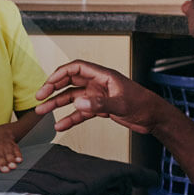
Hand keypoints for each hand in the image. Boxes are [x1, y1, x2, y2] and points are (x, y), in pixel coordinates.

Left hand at [0, 125, 22, 172]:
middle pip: (0, 157)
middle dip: (3, 164)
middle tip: (5, 170)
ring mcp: (5, 147)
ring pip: (9, 154)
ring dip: (11, 161)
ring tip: (13, 167)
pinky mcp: (13, 146)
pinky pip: (16, 150)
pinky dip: (18, 155)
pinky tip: (19, 160)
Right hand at [34, 60, 162, 133]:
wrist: (154, 118)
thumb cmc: (143, 105)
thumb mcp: (121, 104)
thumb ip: (99, 104)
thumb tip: (77, 103)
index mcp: (103, 75)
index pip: (76, 68)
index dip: (60, 74)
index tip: (47, 84)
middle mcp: (98, 84)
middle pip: (70, 81)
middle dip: (53, 88)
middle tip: (39, 97)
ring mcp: (98, 96)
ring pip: (72, 97)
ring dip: (57, 104)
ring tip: (41, 112)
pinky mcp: (100, 108)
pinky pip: (80, 112)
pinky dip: (70, 118)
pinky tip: (60, 126)